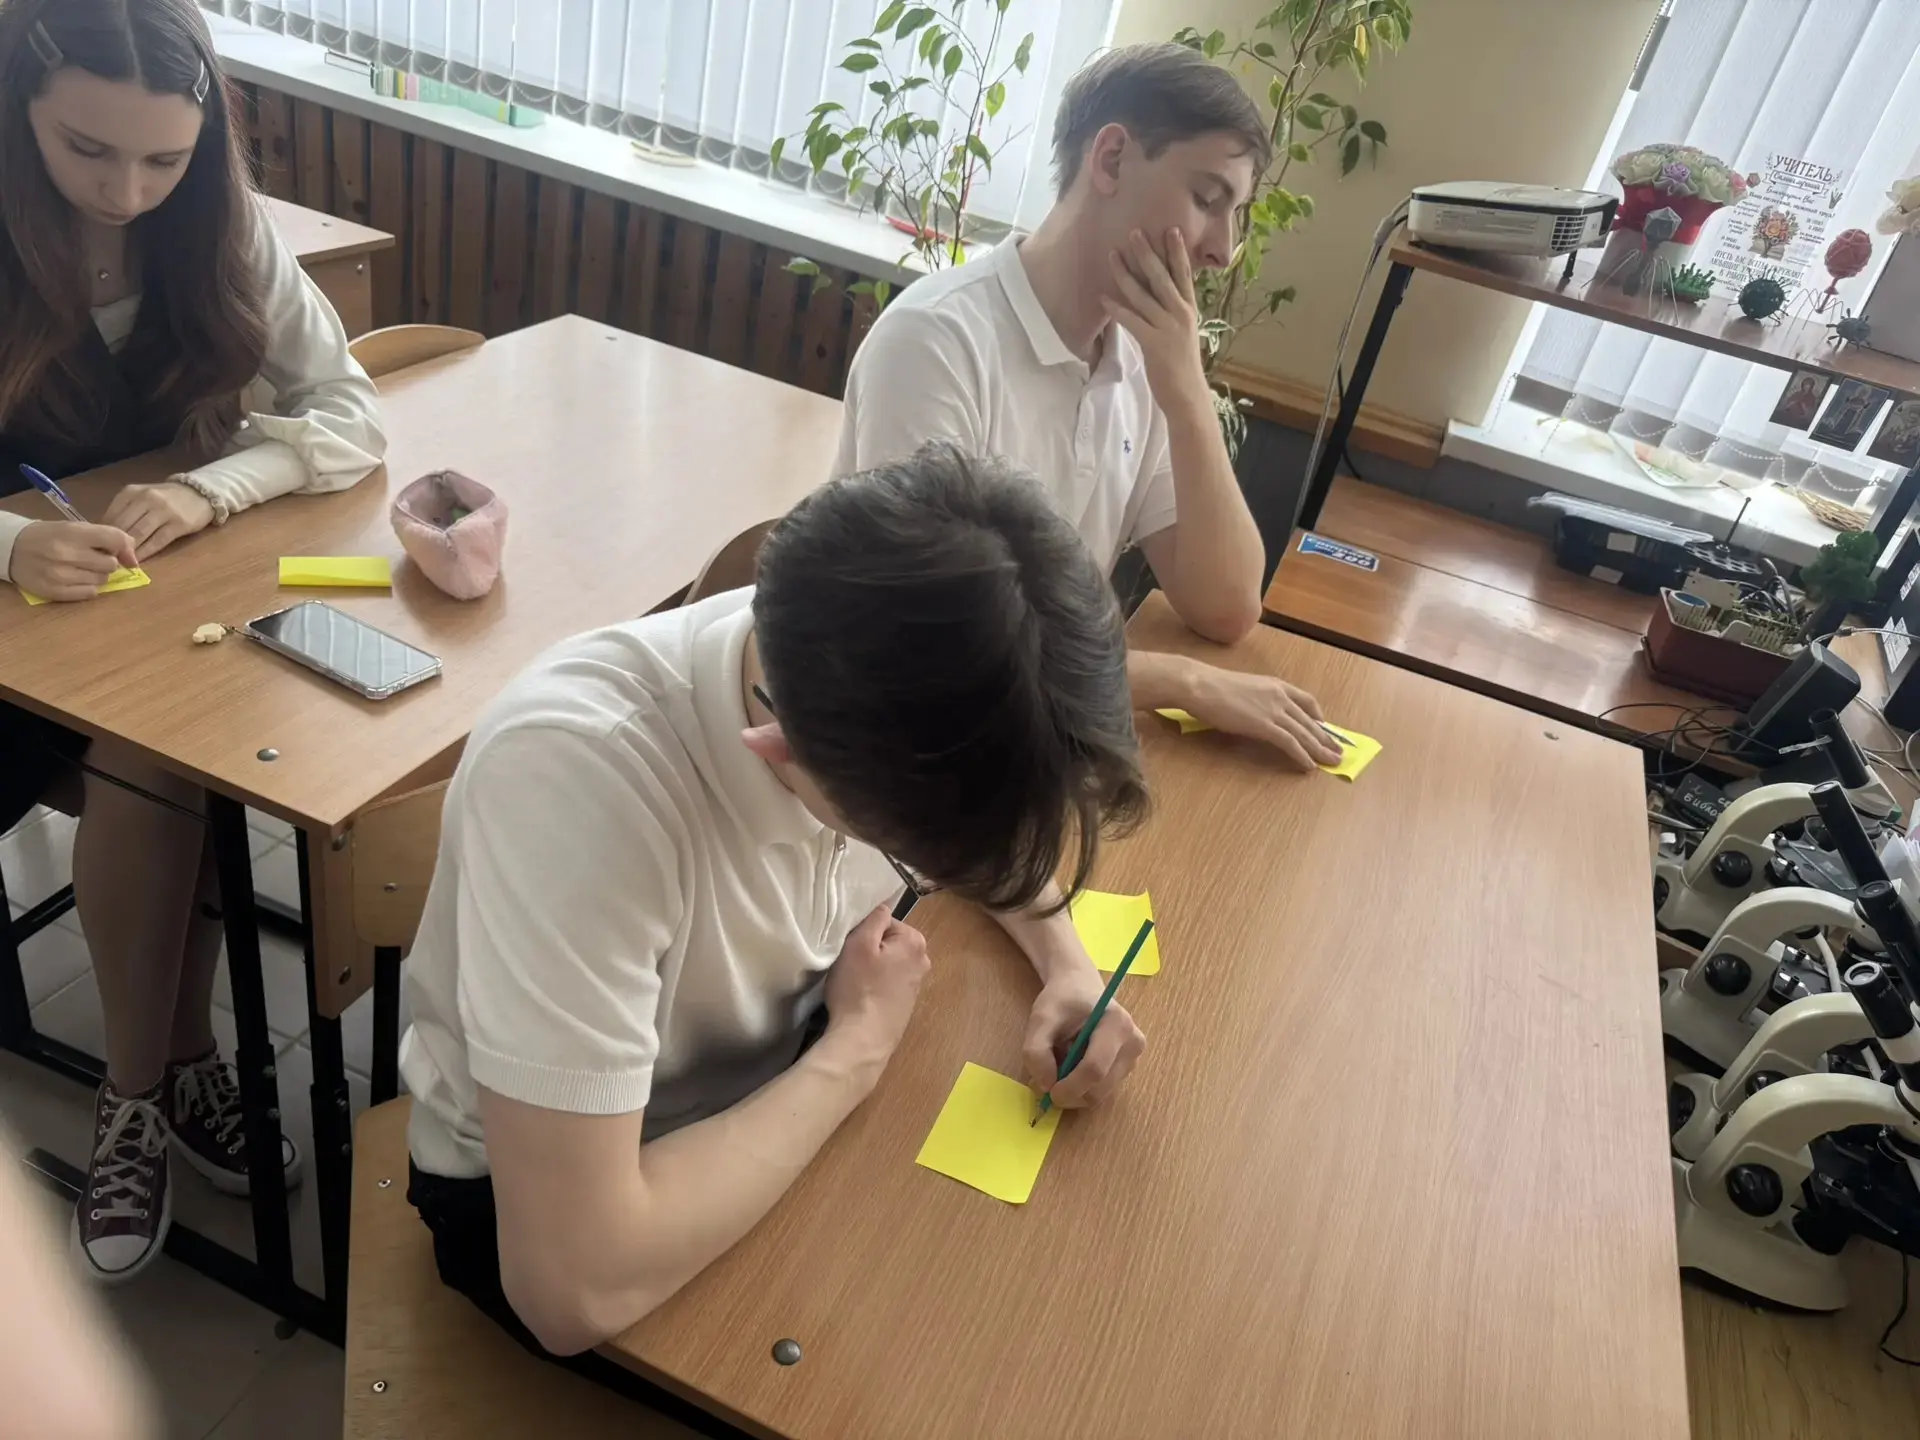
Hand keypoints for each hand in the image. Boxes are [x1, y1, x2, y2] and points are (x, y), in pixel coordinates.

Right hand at [7, 521, 137, 601]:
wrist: (12, 548)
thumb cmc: (49, 536)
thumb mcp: (75, 528)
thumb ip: (106, 537)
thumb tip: (134, 557)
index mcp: (73, 532)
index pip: (116, 540)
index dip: (124, 547)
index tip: (120, 552)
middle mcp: (66, 554)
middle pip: (111, 564)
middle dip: (107, 562)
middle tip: (92, 558)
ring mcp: (60, 575)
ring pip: (102, 580)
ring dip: (97, 575)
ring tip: (81, 568)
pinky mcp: (55, 592)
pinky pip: (90, 594)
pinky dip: (88, 587)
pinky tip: (76, 579)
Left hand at [103, 481, 213, 560]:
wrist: (199, 493)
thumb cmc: (165, 499)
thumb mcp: (140, 498)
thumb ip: (124, 512)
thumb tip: (104, 535)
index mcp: (131, 492)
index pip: (111, 516)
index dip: (103, 536)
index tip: (100, 550)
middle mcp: (146, 499)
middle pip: (123, 526)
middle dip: (114, 545)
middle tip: (108, 560)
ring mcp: (163, 510)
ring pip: (138, 534)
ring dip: (128, 551)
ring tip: (122, 562)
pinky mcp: (179, 523)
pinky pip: (157, 541)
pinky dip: (145, 553)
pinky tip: (139, 561)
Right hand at [823, 904, 930, 1072]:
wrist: (864, 1039)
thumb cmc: (858, 987)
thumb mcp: (859, 943)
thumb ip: (874, 919)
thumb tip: (884, 908)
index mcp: (915, 942)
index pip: (884, 922)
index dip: (864, 933)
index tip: (851, 948)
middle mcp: (923, 961)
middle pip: (889, 943)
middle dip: (871, 950)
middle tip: (852, 965)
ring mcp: (917, 985)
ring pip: (889, 964)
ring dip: (873, 969)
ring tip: (856, 983)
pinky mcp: (907, 1005)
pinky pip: (889, 984)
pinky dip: (877, 986)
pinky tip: (864, 998)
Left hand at [1023, 975, 1144, 1109]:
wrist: (1079, 988)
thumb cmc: (1061, 1001)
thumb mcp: (1040, 1019)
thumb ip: (1036, 1052)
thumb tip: (1046, 1086)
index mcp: (1117, 1023)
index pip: (1095, 1068)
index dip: (1070, 1087)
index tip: (1048, 1092)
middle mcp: (1133, 1043)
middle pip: (1100, 1088)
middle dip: (1071, 1094)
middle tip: (1047, 1085)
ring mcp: (1133, 1057)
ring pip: (1101, 1094)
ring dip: (1075, 1091)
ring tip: (1060, 1066)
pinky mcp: (1128, 1067)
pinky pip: (1102, 1091)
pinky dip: (1082, 1088)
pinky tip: (1073, 1068)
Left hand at [1103, 227, 1206, 405]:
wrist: (1187, 395)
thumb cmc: (1181, 365)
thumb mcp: (1182, 332)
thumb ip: (1172, 311)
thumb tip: (1159, 294)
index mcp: (1189, 310)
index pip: (1184, 275)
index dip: (1177, 252)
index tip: (1171, 229)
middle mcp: (1181, 314)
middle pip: (1162, 277)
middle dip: (1147, 253)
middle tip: (1134, 232)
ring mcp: (1168, 328)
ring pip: (1144, 295)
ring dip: (1126, 274)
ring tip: (1113, 255)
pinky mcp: (1154, 344)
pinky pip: (1132, 321)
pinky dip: (1117, 309)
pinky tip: (1103, 298)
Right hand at [1185, 661, 1342, 770]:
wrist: (1202, 686)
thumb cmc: (1213, 687)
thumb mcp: (1243, 689)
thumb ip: (1258, 700)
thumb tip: (1259, 712)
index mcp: (1276, 685)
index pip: (1307, 701)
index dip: (1319, 716)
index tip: (1325, 727)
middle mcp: (1280, 696)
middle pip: (1310, 721)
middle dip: (1326, 738)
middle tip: (1338, 751)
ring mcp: (1274, 711)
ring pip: (1305, 733)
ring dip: (1320, 750)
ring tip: (1332, 762)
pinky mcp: (1265, 726)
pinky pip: (1290, 743)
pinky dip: (1302, 755)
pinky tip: (1308, 765)